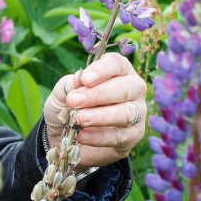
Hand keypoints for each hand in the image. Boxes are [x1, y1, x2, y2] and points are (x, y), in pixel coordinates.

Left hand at [44, 53, 145, 170]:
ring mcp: (137, 112)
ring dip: (100, 116)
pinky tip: (83, 135)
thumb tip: (79, 79)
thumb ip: (70, 85)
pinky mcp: (134, 135)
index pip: (116, 64)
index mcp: (118, 70)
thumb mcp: (63, 92)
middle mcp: (133, 88)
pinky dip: (100, 136)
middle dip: (98, 95)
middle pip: (124, 88)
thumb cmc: (69, 105)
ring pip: (126, 113)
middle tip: (74, 101)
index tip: (85, 79)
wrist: (66, 135)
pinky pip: (121, 136)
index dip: (102, 70)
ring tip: (79, 119)